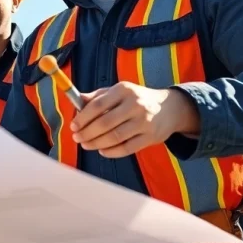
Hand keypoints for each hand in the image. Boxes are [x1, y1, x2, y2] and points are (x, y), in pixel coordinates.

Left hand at [70, 83, 199, 157]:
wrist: (169, 108)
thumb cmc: (136, 99)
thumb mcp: (119, 91)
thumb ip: (97, 96)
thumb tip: (76, 101)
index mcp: (124, 90)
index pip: (98, 105)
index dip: (83, 118)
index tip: (73, 126)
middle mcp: (135, 104)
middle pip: (105, 123)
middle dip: (87, 133)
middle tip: (77, 138)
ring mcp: (144, 122)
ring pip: (115, 137)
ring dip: (96, 143)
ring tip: (86, 145)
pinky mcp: (150, 137)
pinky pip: (127, 148)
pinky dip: (111, 152)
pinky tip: (102, 150)